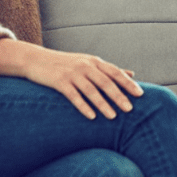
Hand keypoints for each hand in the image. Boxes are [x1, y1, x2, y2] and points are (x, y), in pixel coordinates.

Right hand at [22, 47, 142, 119]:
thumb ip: (109, 69)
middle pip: (106, 82)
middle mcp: (85, 66)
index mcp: (94, 61)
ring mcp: (72, 73)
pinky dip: (83, 106)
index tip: (140, 94)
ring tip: (113, 116)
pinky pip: (74, 96)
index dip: (127, 83)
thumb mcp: (88, 63)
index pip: (115, 72)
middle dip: (119, 96)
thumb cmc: (66, 63)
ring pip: (91, 90)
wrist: (36, 59)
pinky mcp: (59, 82)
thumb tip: (131, 74)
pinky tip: (91, 116)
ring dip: (103, 104)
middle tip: (130, 109)